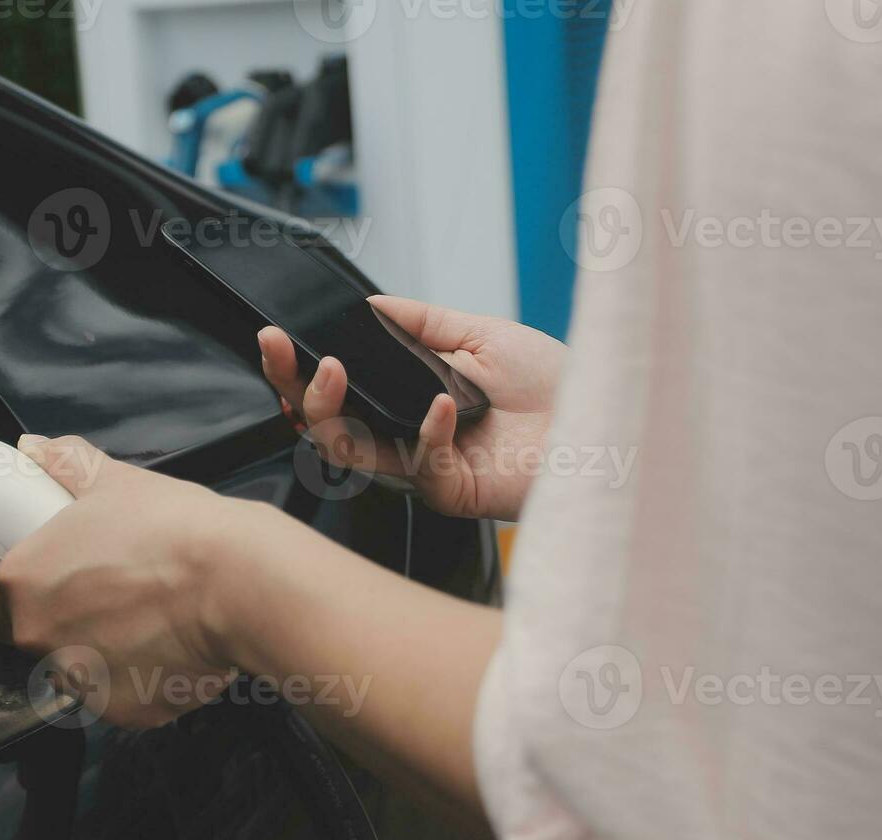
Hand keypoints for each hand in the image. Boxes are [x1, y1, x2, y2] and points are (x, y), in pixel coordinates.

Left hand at [0, 435, 259, 728]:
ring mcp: (81, 682)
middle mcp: (38, 640)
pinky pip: (125, 696)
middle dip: (73, 623)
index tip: (75, 579)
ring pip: (83, 672)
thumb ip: (65, 463)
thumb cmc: (172, 529)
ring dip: (106, 653)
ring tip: (151, 620)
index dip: (42, 588)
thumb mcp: (115, 482)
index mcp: (22, 584)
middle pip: (42, 639)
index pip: (8, 598)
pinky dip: (144, 678)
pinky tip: (170, 646)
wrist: (235, 581)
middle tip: (121, 596)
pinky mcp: (124, 711)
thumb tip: (34, 448)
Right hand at [258, 295, 565, 520]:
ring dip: (332, 410)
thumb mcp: (479, 333)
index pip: (337, 392)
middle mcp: (405, 436)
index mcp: (405, 400)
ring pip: (351, 452)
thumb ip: (420, 323)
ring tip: (336, 370)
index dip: (299, 371)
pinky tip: (443, 403)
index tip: (277, 339)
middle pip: (325, 426)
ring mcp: (424, 468)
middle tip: (283, 353)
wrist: (604, 419)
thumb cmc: (551, 384)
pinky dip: (426, 430)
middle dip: (294, 388)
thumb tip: (368, 304)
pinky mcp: (451, 492)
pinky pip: (419, 466)